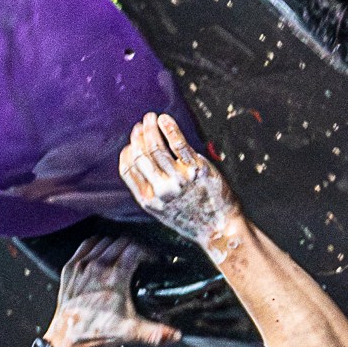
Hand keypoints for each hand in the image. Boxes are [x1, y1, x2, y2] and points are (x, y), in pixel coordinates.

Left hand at [45, 236, 180, 346]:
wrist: (68, 336)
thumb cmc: (97, 332)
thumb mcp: (130, 332)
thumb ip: (155, 333)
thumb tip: (176, 335)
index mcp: (116, 277)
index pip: (136, 249)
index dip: (147, 252)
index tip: (152, 259)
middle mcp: (98, 266)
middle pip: (121, 242)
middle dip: (134, 246)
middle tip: (141, 256)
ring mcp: (83, 265)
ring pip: (105, 241)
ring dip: (116, 244)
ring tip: (124, 253)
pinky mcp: (71, 267)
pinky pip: (86, 245)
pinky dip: (97, 244)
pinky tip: (103, 250)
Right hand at [119, 112, 244, 260]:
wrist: (219, 228)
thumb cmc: (192, 218)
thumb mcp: (162, 211)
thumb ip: (149, 189)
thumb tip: (138, 162)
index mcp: (149, 201)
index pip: (128, 169)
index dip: (128, 151)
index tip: (132, 142)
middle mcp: (161, 190)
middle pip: (141, 155)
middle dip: (139, 136)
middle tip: (142, 124)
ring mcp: (179, 179)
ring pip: (156, 147)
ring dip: (151, 128)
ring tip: (151, 118)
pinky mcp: (197, 169)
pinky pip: (178, 143)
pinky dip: (169, 128)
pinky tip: (164, 119)